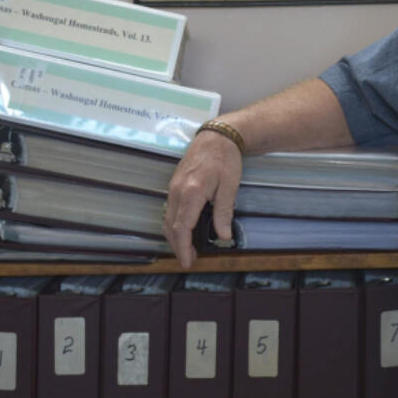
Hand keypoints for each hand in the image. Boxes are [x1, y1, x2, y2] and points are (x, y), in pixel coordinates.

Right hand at [162, 130, 241, 268]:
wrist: (216, 136)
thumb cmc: (225, 159)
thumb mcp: (229, 186)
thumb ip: (224, 212)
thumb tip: (224, 237)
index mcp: (192, 192)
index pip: (182, 227)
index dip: (183, 248)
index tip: (188, 261)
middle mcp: (177, 191)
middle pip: (170, 226)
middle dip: (177, 246)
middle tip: (187, 260)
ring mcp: (173, 187)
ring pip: (167, 218)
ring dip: (174, 236)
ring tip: (186, 249)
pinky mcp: (174, 184)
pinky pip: (169, 209)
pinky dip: (174, 224)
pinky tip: (184, 229)